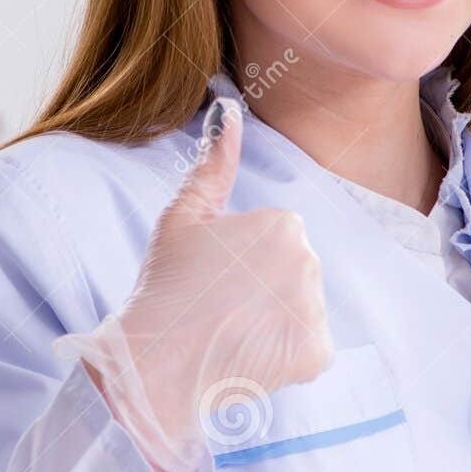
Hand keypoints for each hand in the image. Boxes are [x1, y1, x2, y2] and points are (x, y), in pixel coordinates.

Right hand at [58, 95, 333, 471]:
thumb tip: (227, 108)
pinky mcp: (316, 352)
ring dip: (276, 323)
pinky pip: (309, 350)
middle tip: (220, 309)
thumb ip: (213, 163)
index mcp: (283, 224)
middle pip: (294, 274)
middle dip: (265, 291)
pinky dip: (286, 357)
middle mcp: (308, 261)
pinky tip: (251, 355)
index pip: (278, 242)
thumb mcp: (183, 216)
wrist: (154, 363)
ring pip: (301, 311)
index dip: (243, 263)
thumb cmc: (165, 286)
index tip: (215, 279)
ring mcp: (314, 309)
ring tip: (232, 334)